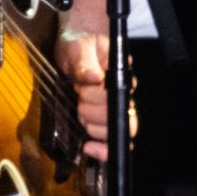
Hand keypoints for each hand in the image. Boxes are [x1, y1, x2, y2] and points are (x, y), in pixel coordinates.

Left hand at [53, 0, 133, 160]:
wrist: (73, 49)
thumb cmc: (78, 45)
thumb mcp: (78, 47)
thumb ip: (84, 61)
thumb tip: (94, 77)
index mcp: (120, 74)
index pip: (118, 95)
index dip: (97, 96)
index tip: (81, 87)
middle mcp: (122, 93)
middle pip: (119, 118)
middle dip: (92, 111)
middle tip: (79, 96)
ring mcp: (114, 109)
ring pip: (113, 131)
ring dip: (92, 125)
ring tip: (79, 110)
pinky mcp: (103, 120)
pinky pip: (111, 141)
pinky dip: (102, 150)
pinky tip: (89, 147)